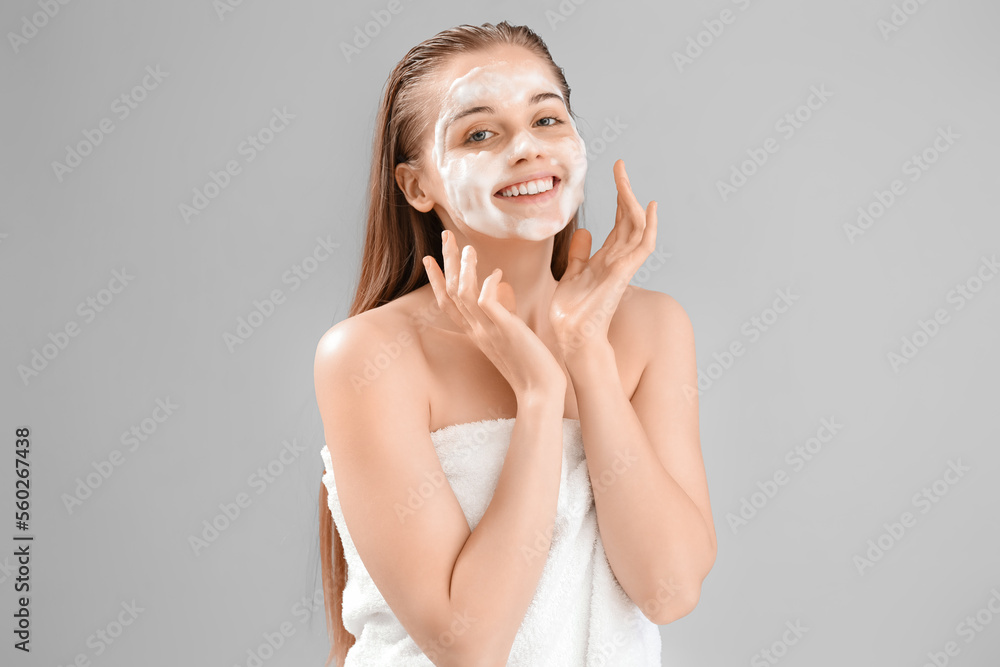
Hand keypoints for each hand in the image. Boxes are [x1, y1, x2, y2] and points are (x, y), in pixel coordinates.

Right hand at [423, 230, 566, 398]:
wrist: (541, 391)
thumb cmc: (531, 365)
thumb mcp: (510, 335)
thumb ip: (502, 314)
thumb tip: (503, 291)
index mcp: (476, 333)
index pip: (448, 304)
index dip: (437, 280)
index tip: (430, 258)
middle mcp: (477, 331)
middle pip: (451, 292)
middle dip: (446, 262)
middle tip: (445, 235)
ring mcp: (488, 331)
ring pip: (464, 294)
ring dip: (465, 268)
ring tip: (468, 247)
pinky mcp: (505, 331)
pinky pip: (486, 302)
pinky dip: (489, 283)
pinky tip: (497, 272)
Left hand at [550, 159, 657, 360]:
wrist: (572, 335)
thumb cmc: (572, 311)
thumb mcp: (571, 274)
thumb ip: (579, 254)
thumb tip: (583, 232)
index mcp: (606, 258)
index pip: (619, 223)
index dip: (620, 198)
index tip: (616, 173)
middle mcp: (618, 259)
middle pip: (629, 219)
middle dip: (625, 191)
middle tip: (619, 165)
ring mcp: (623, 266)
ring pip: (636, 227)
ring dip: (632, 201)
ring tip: (624, 178)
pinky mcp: (623, 273)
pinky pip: (642, 246)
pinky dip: (648, 227)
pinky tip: (647, 206)